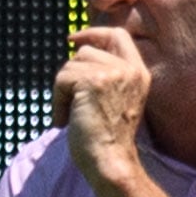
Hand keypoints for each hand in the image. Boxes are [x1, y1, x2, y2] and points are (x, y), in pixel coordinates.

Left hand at [52, 24, 150, 171]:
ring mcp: (113, 73)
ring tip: (73, 117)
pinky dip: (57, 102)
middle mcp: (129, 69)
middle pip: (85, 52)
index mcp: (138, 73)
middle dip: (71, 76)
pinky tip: (65, 121)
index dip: (93, 33)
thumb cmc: (107, 139)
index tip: (73, 40)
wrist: (110, 162)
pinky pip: (61, 80)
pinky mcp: (93, 82)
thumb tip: (77, 50)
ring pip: (70, 66)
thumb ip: (106, 74)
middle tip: (73, 105)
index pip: (118, 35)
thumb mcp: (115, 99)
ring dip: (63, 92)